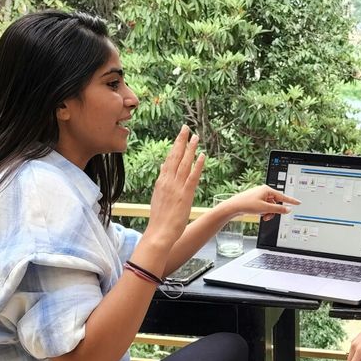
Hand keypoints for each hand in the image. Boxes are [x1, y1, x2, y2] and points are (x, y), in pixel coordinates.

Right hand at [143, 125, 204, 247]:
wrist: (159, 233)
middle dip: (181, 141)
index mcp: (161, 182)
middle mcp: (168, 181)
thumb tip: (163, 167)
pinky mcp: (185, 195)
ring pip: (184, 164)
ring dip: (190, 149)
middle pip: (175, 157)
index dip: (175, 146)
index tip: (180, 135)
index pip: (169, 159)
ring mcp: (176, 187)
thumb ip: (162, 181)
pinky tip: (202, 155)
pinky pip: (192, 177)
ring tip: (195, 136)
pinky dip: (197, 165)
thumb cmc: (160, 218)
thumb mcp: (158, 196)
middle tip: (186, 127)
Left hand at [224, 185, 300, 220]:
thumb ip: (278, 209)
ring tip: (262, 216)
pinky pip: (265, 206)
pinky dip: (264, 211)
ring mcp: (260, 195)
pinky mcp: (256, 200)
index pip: (282, 196)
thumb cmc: (247, 205)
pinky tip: (259, 214)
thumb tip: (288, 209)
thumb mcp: (265, 208)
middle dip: (273, 211)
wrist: (233, 206)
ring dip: (268, 212)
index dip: (291, 201)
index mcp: (267, 190)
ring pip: (270, 206)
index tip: (298, 203)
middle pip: (276, 202)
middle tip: (268, 216)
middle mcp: (264, 191)